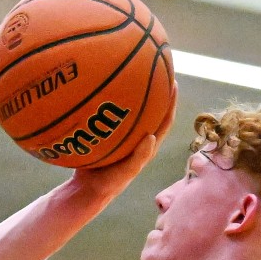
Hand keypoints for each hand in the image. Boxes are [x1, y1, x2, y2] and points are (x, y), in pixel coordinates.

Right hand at [70, 80, 178, 202]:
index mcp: (148, 146)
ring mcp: (124, 137)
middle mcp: (138, 139)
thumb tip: (152, 136)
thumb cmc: (109, 183)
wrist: (86, 189)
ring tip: (133, 74)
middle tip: (157, 70)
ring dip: (137, 94)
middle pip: (152, 111)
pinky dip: (114, 103)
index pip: (165, 121)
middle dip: (157, 92)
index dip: (171, 103)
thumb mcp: (125, 172)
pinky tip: (106, 90)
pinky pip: (114, 115)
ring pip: (134, 112)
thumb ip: (139, 157)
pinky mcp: (109, 136)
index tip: (174, 82)